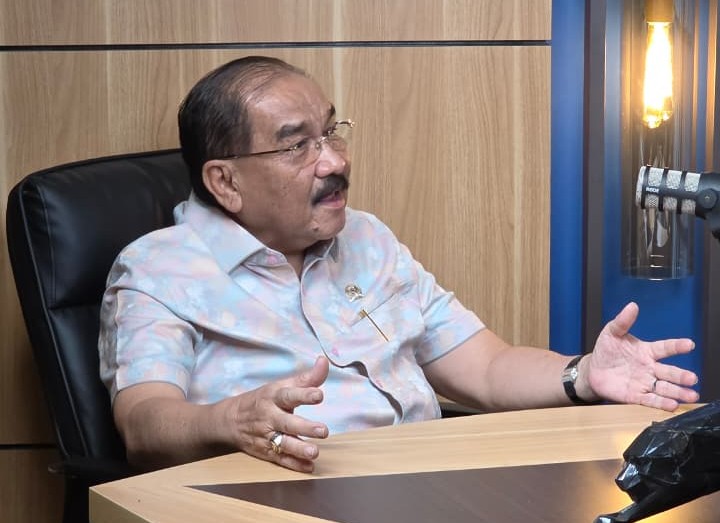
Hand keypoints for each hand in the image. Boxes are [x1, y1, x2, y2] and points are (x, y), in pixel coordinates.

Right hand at [221, 356, 329, 471]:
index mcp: (273, 397)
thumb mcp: (281, 385)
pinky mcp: (265, 452)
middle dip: (305, 427)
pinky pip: (280, 459)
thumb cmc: (263, 399)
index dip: (304, 394)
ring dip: (299, 449)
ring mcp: (266, 436)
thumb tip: (324, 361)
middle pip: (287, 423)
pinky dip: (294, 465)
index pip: (289, 395)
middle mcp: (269, 417)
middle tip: (323, 430)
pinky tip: (308, 467)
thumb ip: (306, 378)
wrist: (229, 420)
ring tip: (314, 452)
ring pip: (283, 444)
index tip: (318, 395)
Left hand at [583, 302, 698, 410]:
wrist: (593, 370)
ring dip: (678, 392)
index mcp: (646, 351)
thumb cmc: (606, 351)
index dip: (677, 346)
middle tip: (692, 378)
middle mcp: (649, 368)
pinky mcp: (636, 396)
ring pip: (664, 388)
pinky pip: (650, 400)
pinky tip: (672, 405)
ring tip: (691, 395)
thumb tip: (632, 306)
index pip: (665, 348)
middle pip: (669, 372)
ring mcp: (644, 382)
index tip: (689, 344)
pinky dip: (661, 403)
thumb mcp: (611, 333)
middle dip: (681, 376)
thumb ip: (622, 321)